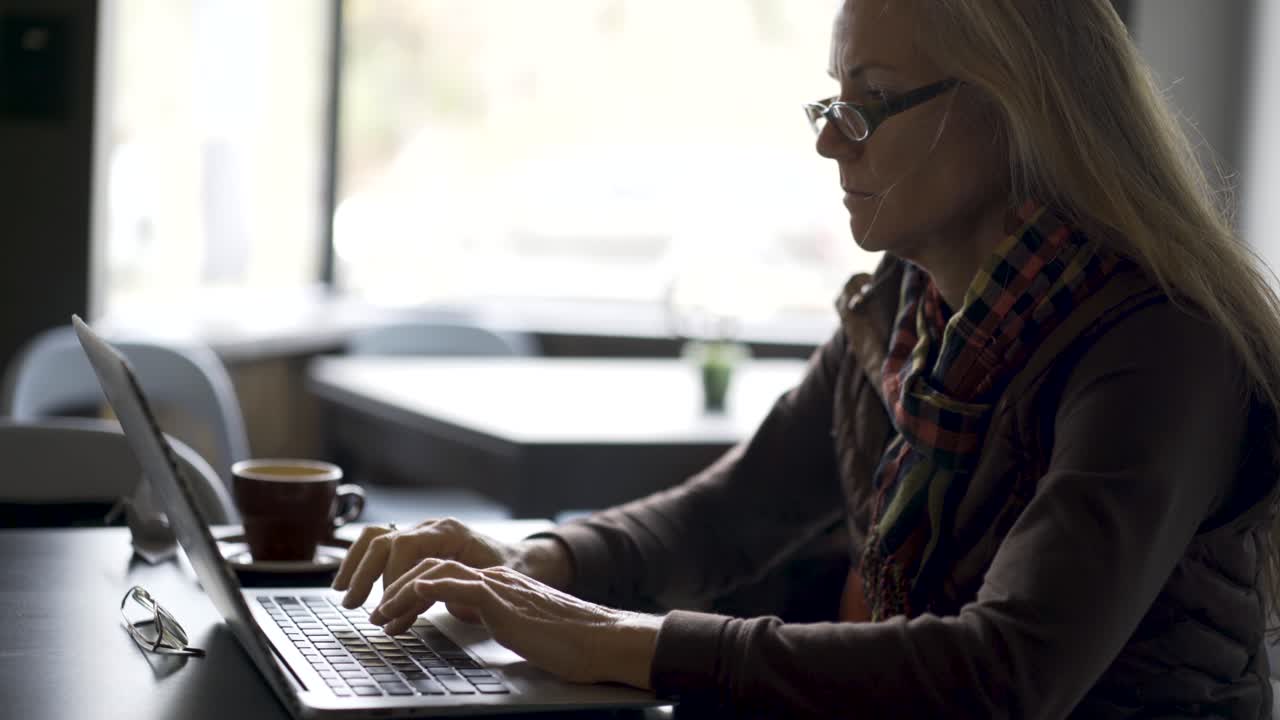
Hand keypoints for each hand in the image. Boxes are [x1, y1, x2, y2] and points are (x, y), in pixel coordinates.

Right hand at [332, 517, 518, 619]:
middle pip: (384, 540)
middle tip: (354, 604)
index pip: (407, 545)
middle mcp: (431, 528)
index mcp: (450, 532)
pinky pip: (380, 547)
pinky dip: (361, 564)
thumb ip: (455, 591)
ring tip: (343, 594)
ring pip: (376, 539)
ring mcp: (421, 534)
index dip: (393, 575)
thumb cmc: (509, 573)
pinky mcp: (416, 546)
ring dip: (356, 566)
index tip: (389, 604)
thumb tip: (422, 603)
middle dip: (365, 574)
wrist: (522, 561)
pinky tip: (349, 585)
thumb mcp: (489, 584)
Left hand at [370, 558, 661, 687]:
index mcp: (500, 585)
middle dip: (396, 588)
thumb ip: (502, 622)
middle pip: (431, 566)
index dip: (411, 590)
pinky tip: (407, 602)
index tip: (392, 614)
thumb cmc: (569, 642)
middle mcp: (495, 579)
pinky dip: (422, 592)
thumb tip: (487, 629)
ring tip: (382, 616)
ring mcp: (497, 586)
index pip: (444, 574)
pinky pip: (452, 586)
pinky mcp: (499, 600)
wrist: (598, 639)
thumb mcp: (524, 629)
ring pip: (433, 573)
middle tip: (377, 615)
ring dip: (399, 593)